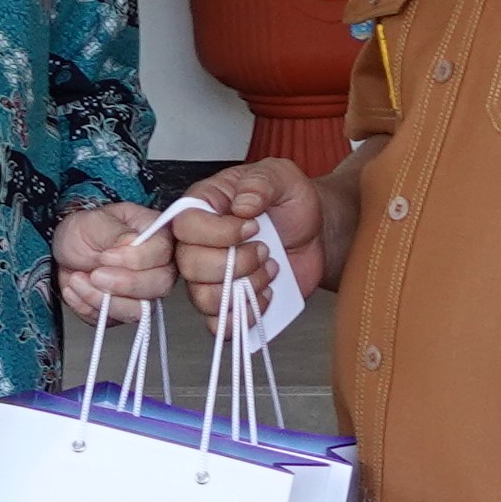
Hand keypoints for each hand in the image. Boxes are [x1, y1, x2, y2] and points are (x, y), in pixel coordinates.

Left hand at [53, 198, 178, 322]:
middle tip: (95, 275)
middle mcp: (158, 266)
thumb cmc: (85, 231)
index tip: (106, 256)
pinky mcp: (125, 310)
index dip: (135, 259)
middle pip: (159, 285)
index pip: (163, 252)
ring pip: (139, 310)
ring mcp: (144, 292)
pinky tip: (75, 290)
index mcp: (156, 235)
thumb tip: (134, 244)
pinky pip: (113, 320)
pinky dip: (89, 308)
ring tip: (77, 280)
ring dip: (102, 300)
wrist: (66, 252)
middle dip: (122, 284)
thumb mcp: (94, 222)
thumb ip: (116, 233)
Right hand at [165, 163, 321, 321]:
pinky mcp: (228, 303)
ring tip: (269, 269)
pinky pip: (220, 324)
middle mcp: (199, 244)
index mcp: (204, 207)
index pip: (184, 226)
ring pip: (204, 298)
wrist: (316, 232)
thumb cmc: (291, 202)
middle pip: (190, 266)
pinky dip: (246, 313)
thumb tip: (242, 204)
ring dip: (245, 287)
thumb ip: (261, 182)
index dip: (218, 232)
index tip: (252, 227)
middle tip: (264, 250)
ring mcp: (211, 277)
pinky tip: (267, 293)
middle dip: (236, 263)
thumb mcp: (282, 177)